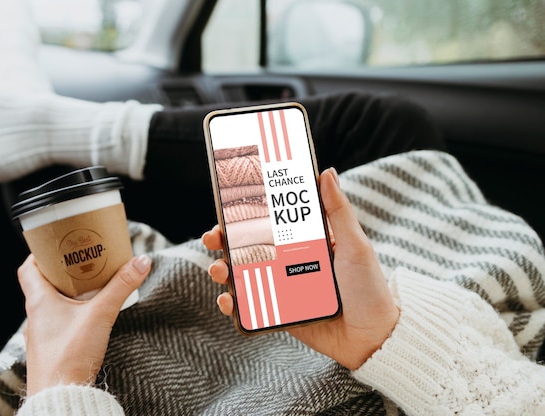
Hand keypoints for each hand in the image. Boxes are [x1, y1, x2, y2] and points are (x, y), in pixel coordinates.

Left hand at [18, 253, 150, 394]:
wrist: (60, 395)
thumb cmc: (70, 355)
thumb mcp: (101, 314)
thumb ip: (121, 287)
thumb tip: (141, 262)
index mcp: (39, 301)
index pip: (29, 268)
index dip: (41, 254)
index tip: (59, 245)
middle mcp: (36, 315)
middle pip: (44, 283)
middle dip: (64, 270)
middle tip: (84, 261)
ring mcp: (42, 334)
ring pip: (52, 303)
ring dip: (69, 292)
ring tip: (92, 285)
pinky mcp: (51, 348)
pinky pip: (58, 322)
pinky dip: (72, 312)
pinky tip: (90, 316)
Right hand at [202, 168, 398, 369]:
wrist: (374, 338)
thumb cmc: (369, 288)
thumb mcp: (355, 245)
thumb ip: (338, 211)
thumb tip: (327, 172)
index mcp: (305, 242)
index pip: (270, 223)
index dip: (246, 214)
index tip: (227, 205)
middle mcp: (290, 263)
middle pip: (248, 247)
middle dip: (225, 241)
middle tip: (213, 237)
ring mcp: (282, 289)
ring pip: (243, 275)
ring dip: (223, 270)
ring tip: (219, 270)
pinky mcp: (279, 314)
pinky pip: (250, 306)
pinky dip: (233, 304)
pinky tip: (228, 301)